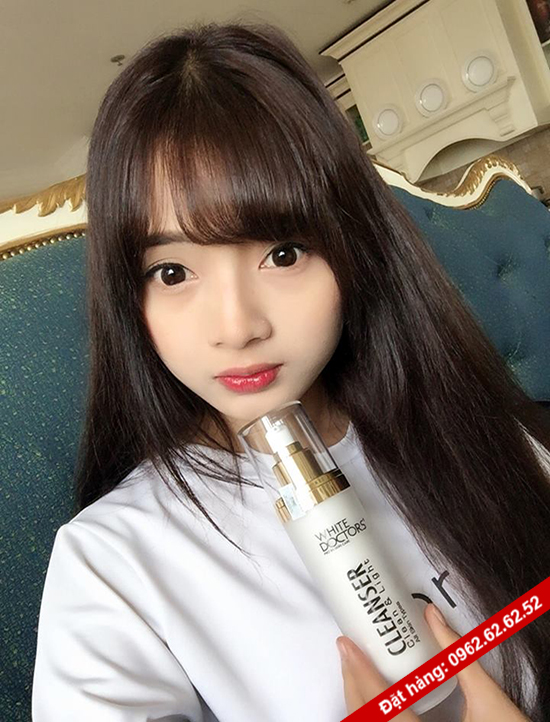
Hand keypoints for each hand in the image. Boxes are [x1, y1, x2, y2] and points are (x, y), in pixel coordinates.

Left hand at [337, 602, 530, 720]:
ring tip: (357, 668)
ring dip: (358, 699)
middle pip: (366, 719)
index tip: (346, 645)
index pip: (382, 705)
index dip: (359, 673)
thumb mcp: (490, 698)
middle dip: (352, 683)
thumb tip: (433, 616)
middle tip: (347, 651)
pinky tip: (374, 695)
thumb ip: (459, 655)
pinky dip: (371, 714)